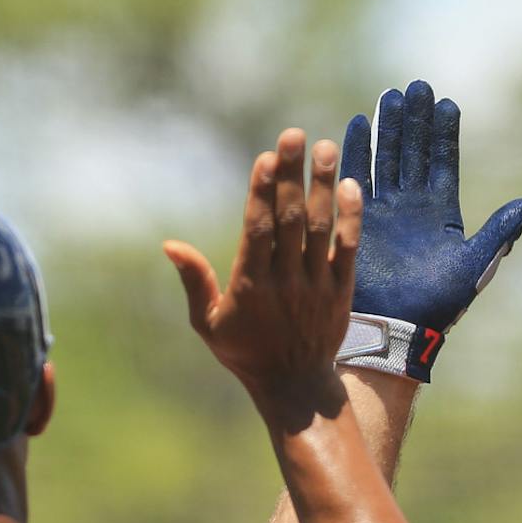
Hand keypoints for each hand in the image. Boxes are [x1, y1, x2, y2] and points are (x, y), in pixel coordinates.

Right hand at [165, 129, 360, 427]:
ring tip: (325, 148)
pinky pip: (348, 250)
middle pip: (291, 219)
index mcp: (251, 284)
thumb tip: (170, 245)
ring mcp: (316, 285)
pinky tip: (351, 186)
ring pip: (321, 228)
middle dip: (292, 175)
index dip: (263, 192)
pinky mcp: (341, 292)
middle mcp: (286, 281)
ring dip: (323, 186)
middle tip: (295, 135)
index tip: (267, 157)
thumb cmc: (246, 352)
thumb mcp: (209, 323)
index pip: (259, 229)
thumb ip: (194, 281)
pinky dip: (351, 219)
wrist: (295, 387)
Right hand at [338, 78, 521, 381]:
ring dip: (388, 127)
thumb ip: (501, 231)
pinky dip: (357, 151)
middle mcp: (413, 205)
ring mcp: (385, 209)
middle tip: (416, 86)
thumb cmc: (438, 302)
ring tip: (389, 95)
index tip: (447, 103)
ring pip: (387, 157)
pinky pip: (357, 176)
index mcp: (442, 211)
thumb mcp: (475, 264)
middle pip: (414, 150)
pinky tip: (358, 123)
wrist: (396, 326)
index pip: (443, 161)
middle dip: (415, 119)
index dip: (445, 133)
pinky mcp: (359, 217)